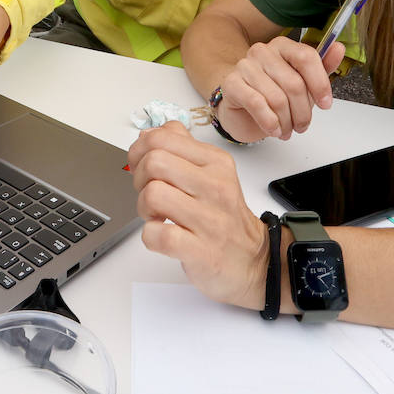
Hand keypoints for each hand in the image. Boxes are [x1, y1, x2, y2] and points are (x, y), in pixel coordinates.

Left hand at [128, 121, 268, 308]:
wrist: (254, 259)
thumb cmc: (225, 216)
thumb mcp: (212, 172)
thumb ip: (182, 148)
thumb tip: (151, 134)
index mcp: (215, 162)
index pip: (162, 138)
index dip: (139, 152)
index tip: (141, 166)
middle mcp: (215, 186)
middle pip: (154, 163)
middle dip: (139, 179)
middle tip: (150, 194)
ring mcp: (209, 219)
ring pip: (153, 195)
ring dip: (143, 208)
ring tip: (156, 216)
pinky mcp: (201, 251)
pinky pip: (158, 235)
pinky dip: (150, 236)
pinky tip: (161, 236)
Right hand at [213, 36, 342, 141]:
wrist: (241, 107)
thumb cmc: (273, 93)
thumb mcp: (302, 82)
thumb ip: (322, 66)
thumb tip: (339, 48)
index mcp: (283, 46)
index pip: (306, 56)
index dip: (320, 83)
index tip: (325, 104)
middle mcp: (262, 51)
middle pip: (294, 83)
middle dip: (303, 111)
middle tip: (303, 125)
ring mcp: (245, 66)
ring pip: (277, 98)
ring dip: (286, 121)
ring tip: (287, 130)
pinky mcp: (231, 83)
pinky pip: (256, 104)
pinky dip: (269, 122)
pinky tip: (274, 129)